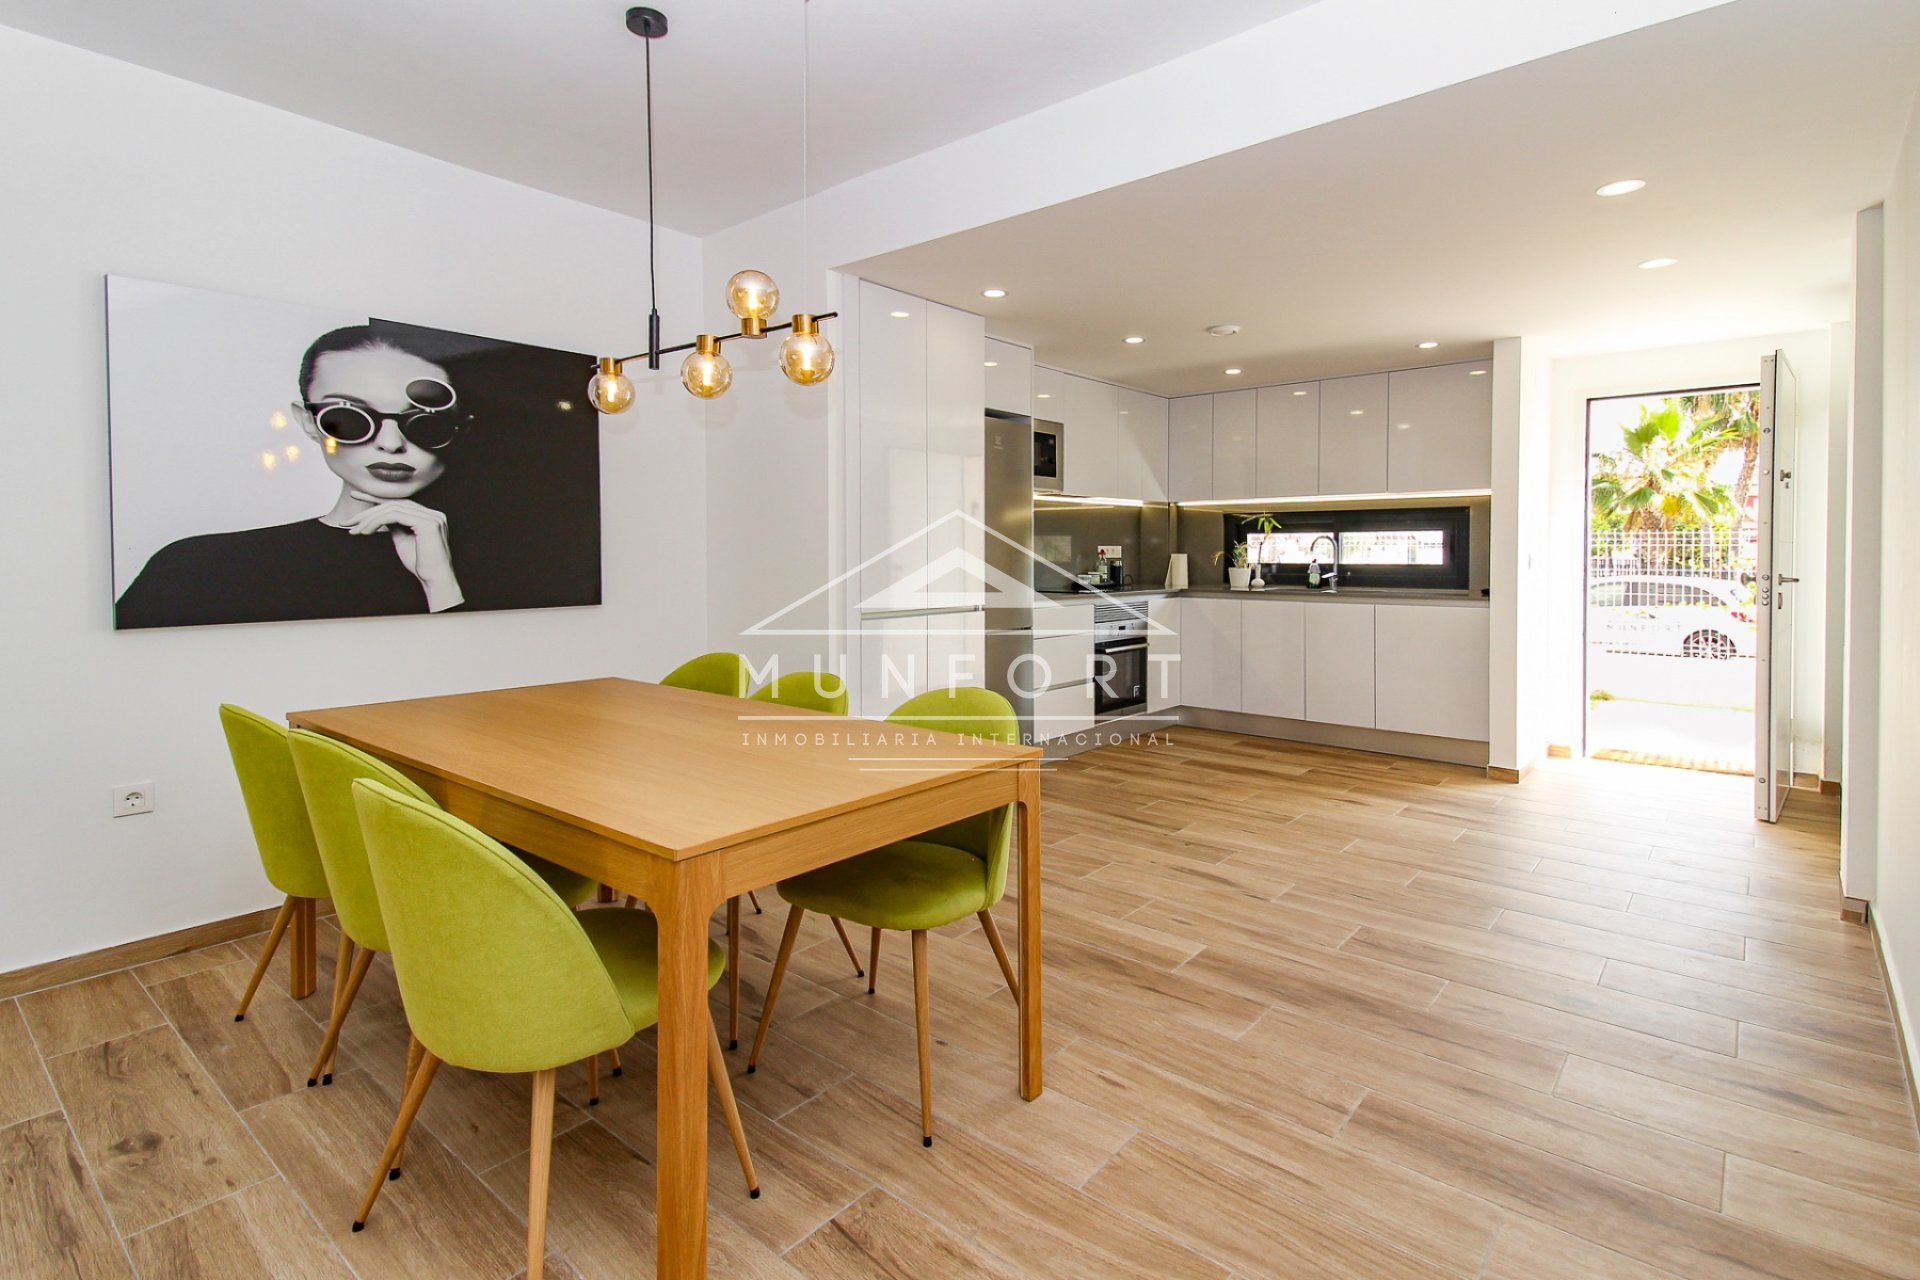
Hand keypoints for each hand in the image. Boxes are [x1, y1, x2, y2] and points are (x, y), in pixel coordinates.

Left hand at [343, 499, 464, 611]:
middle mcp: (433, 513)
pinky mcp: (428, 523)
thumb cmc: (420, 564)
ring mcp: (432, 517)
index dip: (376, 498)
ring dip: (369, 519)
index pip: (399, 502)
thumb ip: (395, 525)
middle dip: (368, 511)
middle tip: (347, 521)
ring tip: (356, 530)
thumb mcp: (403, 539)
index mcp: (429, 516)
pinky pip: (395, 516)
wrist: (434, 579)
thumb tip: (379, 516)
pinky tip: (366, 531)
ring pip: (392, 508)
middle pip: (394, 504)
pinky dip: (377, 521)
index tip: (356, 497)